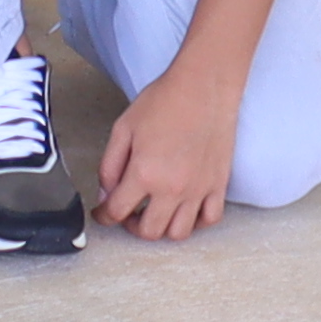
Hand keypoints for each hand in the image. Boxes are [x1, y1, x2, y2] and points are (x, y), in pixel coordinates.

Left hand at [94, 59, 247, 240]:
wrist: (202, 87)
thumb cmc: (164, 101)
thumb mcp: (123, 128)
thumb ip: (109, 165)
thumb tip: (105, 193)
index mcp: (144, 173)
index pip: (117, 211)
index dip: (104, 216)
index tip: (102, 214)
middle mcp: (172, 189)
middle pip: (149, 231)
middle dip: (132, 226)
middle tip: (128, 213)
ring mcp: (198, 190)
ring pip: (179, 233)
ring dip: (162, 229)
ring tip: (155, 213)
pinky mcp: (218, 185)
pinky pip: (209, 219)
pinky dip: (195, 222)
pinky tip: (185, 209)